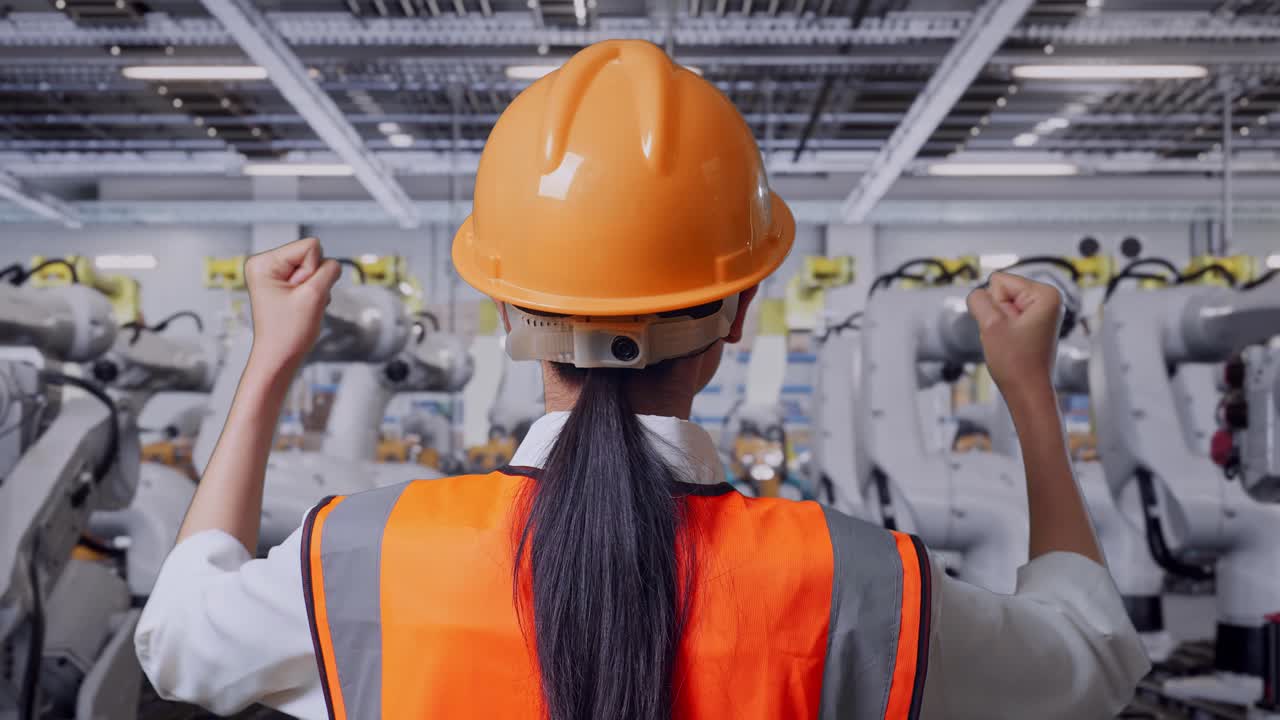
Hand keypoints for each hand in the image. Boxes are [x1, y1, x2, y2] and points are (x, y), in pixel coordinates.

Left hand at [244, 238, 340, 374]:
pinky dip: (313, 294)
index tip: (299, 293)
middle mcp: (266, 264)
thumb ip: (329, 270)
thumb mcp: (314, 295)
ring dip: (315, 288)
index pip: (310, 246)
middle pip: (312, 255)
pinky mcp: (283, 284)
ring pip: (314, 268)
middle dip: (315, 279)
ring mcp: (274, 274)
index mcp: (263, 262)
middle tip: (300, 301)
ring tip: (300, 306)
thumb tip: (333, 264)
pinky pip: (311, 278)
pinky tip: (301, 308)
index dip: (314, 271)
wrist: (280, 357)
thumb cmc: (288, 333)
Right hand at [966, 272, 1062, 403]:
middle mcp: (1047, 300)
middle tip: (1006, 336)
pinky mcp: (1033, 323)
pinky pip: (1005, 317)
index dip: (994, 305)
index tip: (1006, 327)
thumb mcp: (990, 324)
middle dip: (996, 314)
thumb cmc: (1018, 364)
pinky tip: (1010, 343)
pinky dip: (1001, 329)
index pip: (998, 281)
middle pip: (1000, 292)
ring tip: (1009, 341)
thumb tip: (976, 294)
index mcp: (1045, 294)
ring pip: (1000, 306)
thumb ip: (978, 300)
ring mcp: (1040, 312)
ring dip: (998, 324)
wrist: (1026, 391)